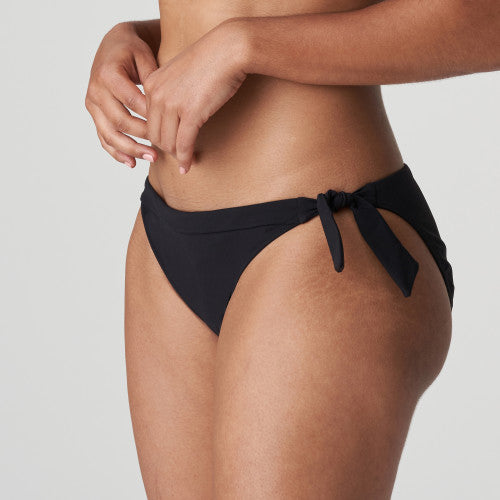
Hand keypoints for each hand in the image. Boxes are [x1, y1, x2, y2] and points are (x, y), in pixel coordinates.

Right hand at [85, 22, 158, 167]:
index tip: (170, 129)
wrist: (113, 46)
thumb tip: (165, 110)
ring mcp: (93, 104)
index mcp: (108, 74)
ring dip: (131, 149)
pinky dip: (117, 152)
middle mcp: (95, 90)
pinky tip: (132, 163)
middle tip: (162, 150)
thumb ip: (153, 82)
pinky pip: (103, 137)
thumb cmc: (133, 51)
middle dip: (142, 137)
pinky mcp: (94, 114)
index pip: (132, 102)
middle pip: (119, 121)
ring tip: (152, 158)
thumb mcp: (145, 57)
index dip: (150, 117)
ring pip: (109, 134)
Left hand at [143, 20, 248, 173]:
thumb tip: (177, 113)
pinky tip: (188, 165)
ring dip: (177, 156)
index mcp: (152, 83)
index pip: (149, 120)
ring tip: (186, 162)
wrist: (228, 49)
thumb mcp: (182, 74)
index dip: (159, 137)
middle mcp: (157, 94)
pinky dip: (185, 158)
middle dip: (167, 150)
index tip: (170, 145)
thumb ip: (173, 91)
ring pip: (168, 142)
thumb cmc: (212, 60)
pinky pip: (183, 143)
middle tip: (179, 157)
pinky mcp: (190, 113)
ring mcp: (172, 104)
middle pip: (155, 134)